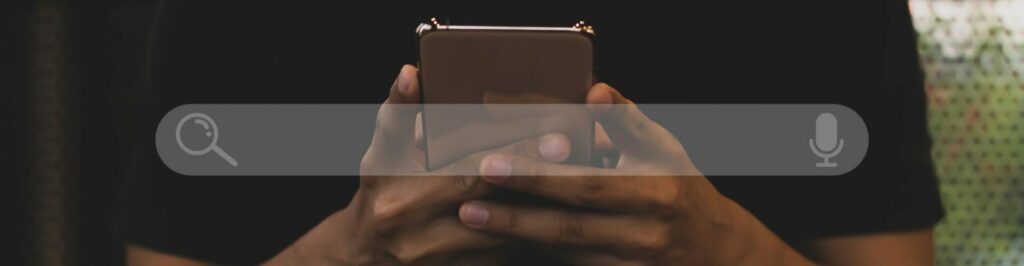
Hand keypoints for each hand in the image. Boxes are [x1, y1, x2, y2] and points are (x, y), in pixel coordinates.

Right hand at [266, 65, 575, 264]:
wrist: (368, 257)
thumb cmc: (381, 191)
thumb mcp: (382, 151)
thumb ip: (400, 111)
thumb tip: (413, 73)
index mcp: (402, 196)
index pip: (469, 172)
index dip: (516, 154)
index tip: (557, 139)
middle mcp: (420, 235)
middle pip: (496, 205)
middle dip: (539, 180)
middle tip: (579, 157)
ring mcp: (442, 262)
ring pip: (507, 236)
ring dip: (542, 208)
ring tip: (580, 182)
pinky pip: (506, 255)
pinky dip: (532, 232)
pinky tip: (558, 210)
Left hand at [456, 84, 814, 264]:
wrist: (711, 250)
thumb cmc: (680, 187)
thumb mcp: (663, 148)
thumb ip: (625, 119)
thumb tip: (593, 89)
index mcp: (653, 193)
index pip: (587, 186)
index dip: (540, 177)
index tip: (494, 164)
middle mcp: (641, 234)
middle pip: (568, 226)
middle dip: (514, 213)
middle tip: (467, 198)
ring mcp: (628, 265)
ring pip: (563, 252)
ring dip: (516, 235)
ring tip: (472, 217)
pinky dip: (533, 252)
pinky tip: (499, 241)